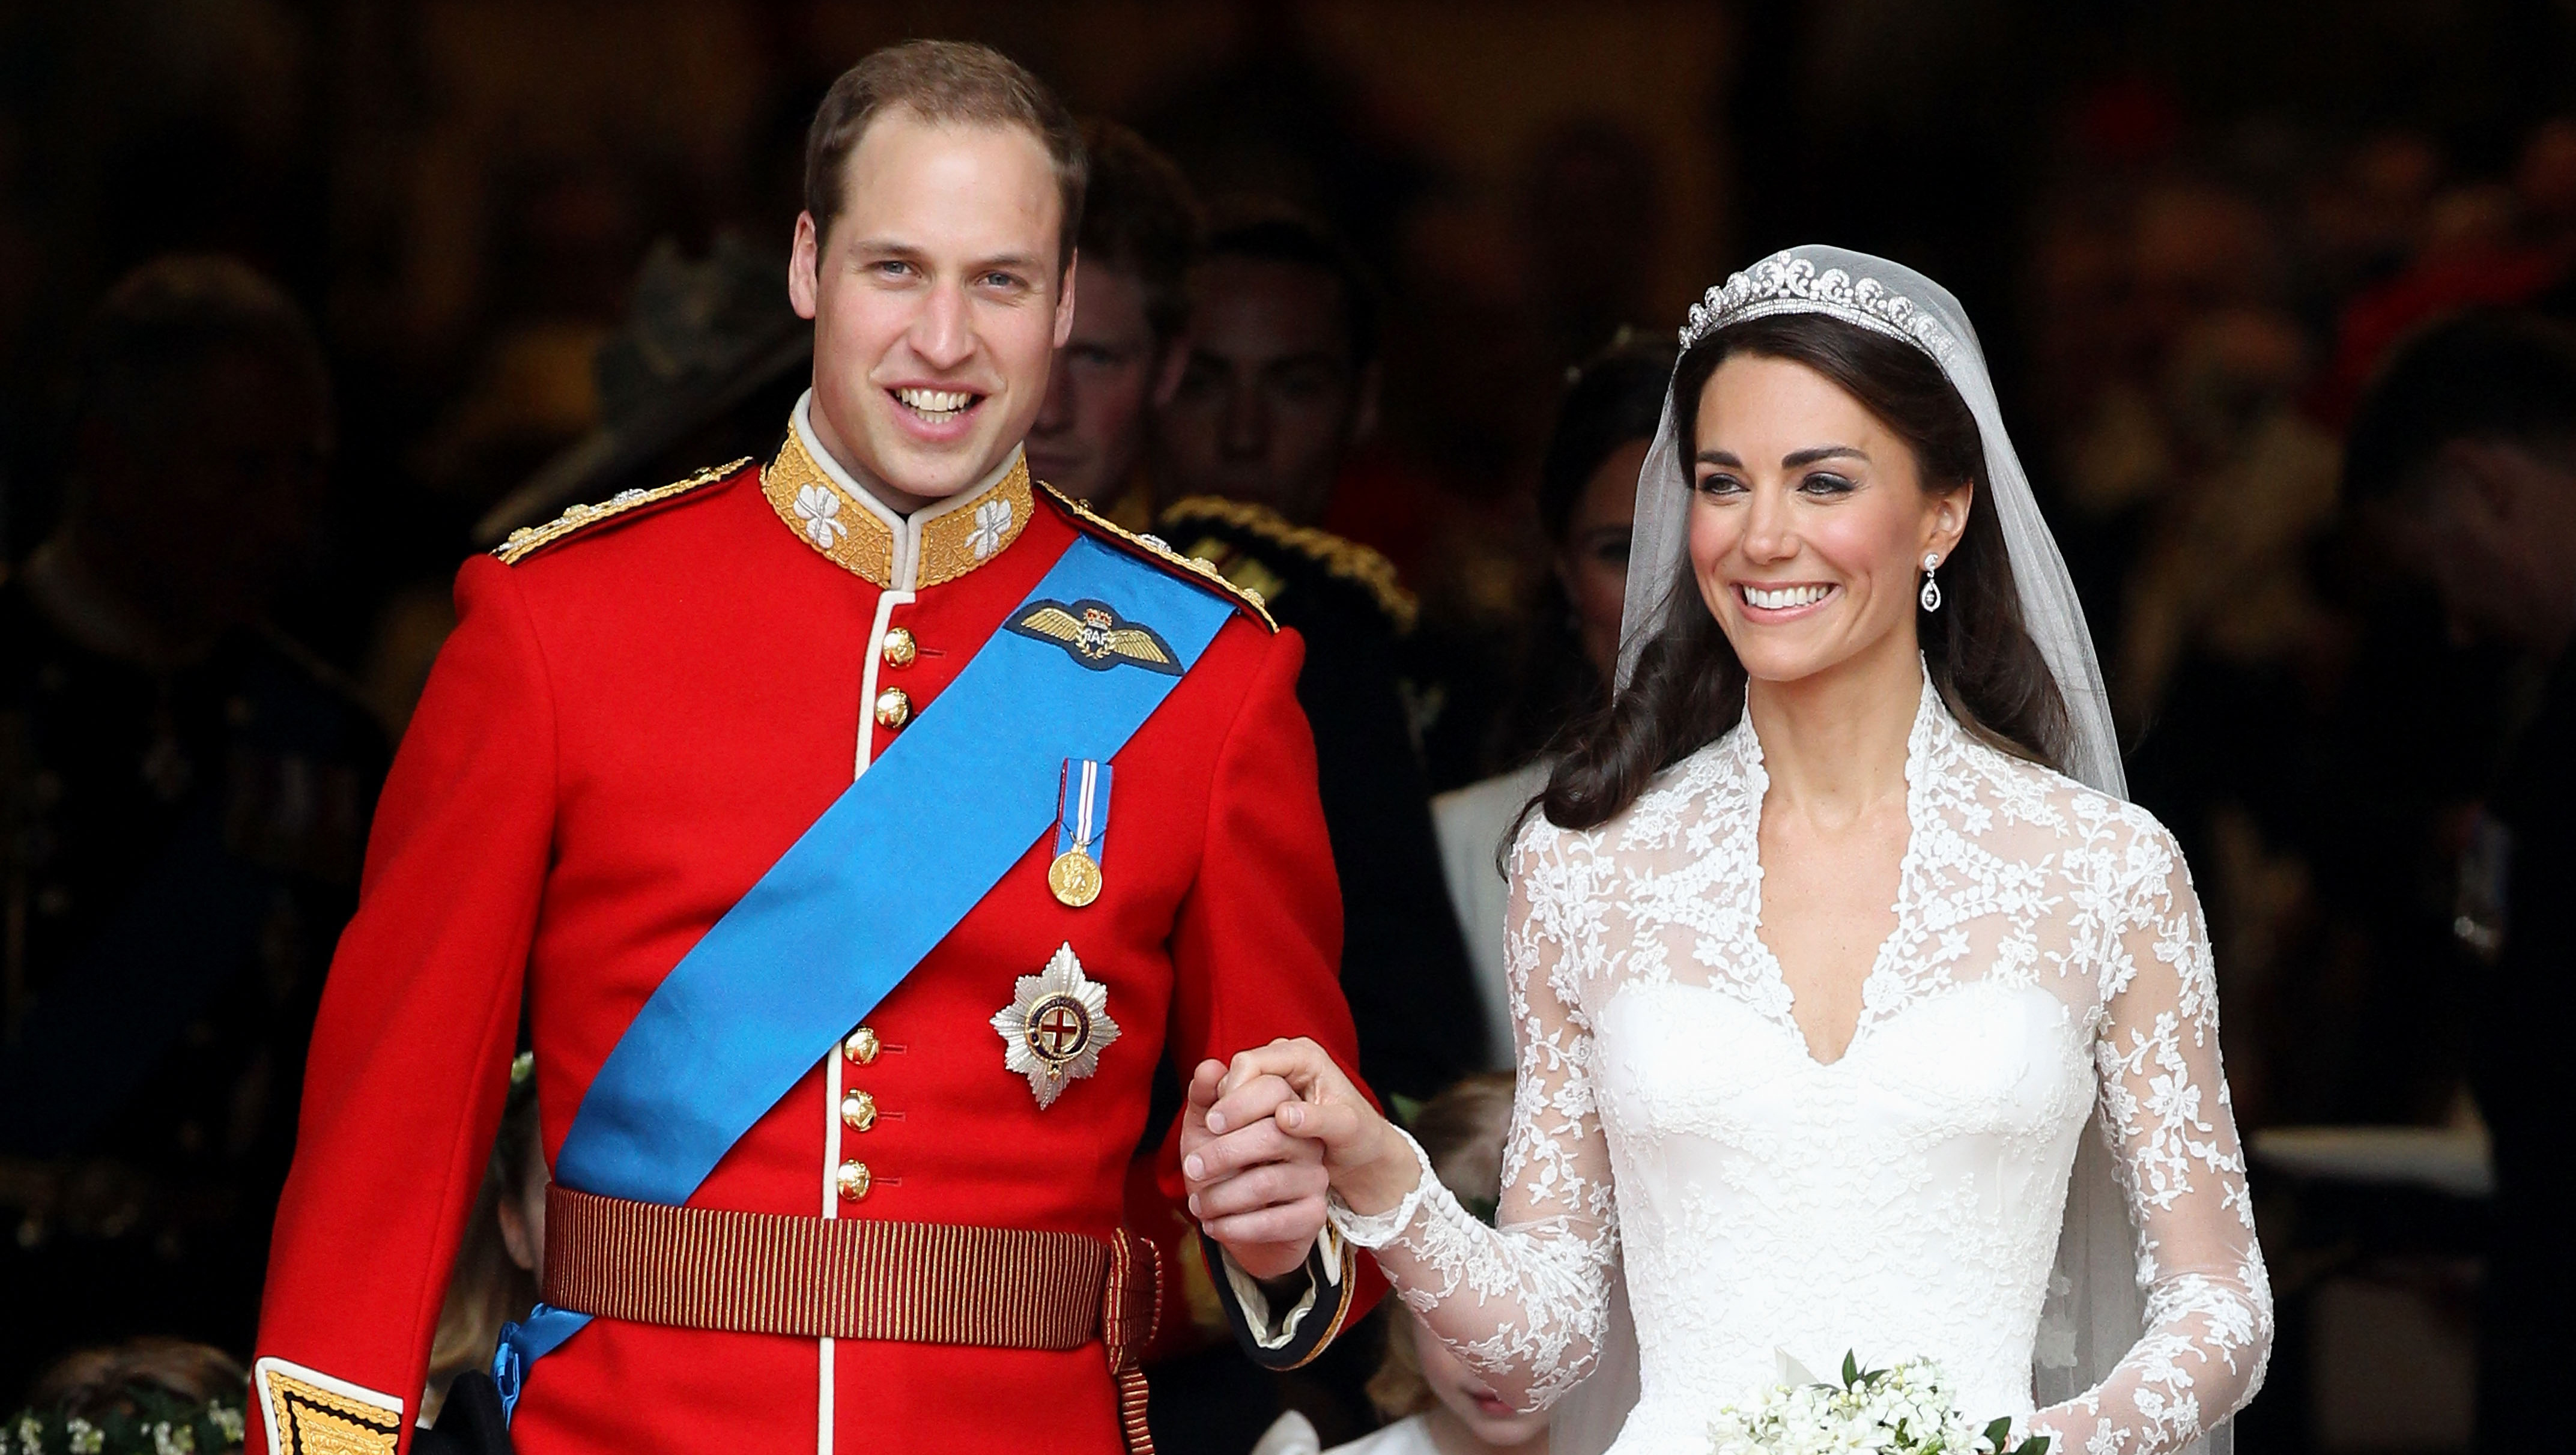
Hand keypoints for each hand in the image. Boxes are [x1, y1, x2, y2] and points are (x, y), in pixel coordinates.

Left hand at [1179, 1054, 1327, 1278]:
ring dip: (1222, 1197)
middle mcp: (1307, 1141)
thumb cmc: (1221, 1168)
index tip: (1209, 1123)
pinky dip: (1236, 1226)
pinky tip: (1213, 1226)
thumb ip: (1205, 1099)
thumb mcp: (1205, 1131)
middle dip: (1223, 1153)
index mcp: (1284, 1109)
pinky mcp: (1313, 1215)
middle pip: (1272, 1135)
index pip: (1273, 1090)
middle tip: (1192, 1168)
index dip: (1238, 1103)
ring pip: (1267, 1183)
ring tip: (1197, 1205)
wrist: (1237, 1222)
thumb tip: (1208, 1066)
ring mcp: (1314, 1178)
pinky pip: (1276, 1221)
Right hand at [1210, 1037, 1419, 1217]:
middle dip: (1223, 1105)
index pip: (1251, 1064)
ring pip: (1233, 1089)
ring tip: (1215, 1146)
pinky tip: (1225, 1147)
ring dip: (1223, 1116)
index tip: (1220, 1127)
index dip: (1232, 1094)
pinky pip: (1237, 1104)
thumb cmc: (1360, 1138)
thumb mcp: (1347, 1131)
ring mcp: (1274, 1077)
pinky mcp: (1266, 1098)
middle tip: (1210, 1137)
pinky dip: (1230, 1124)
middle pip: (1237, 1073)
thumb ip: (1319, 1121)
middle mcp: (1286, 1059)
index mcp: (1305, 1057)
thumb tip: (1284, 1116)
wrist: (1361, 1151)